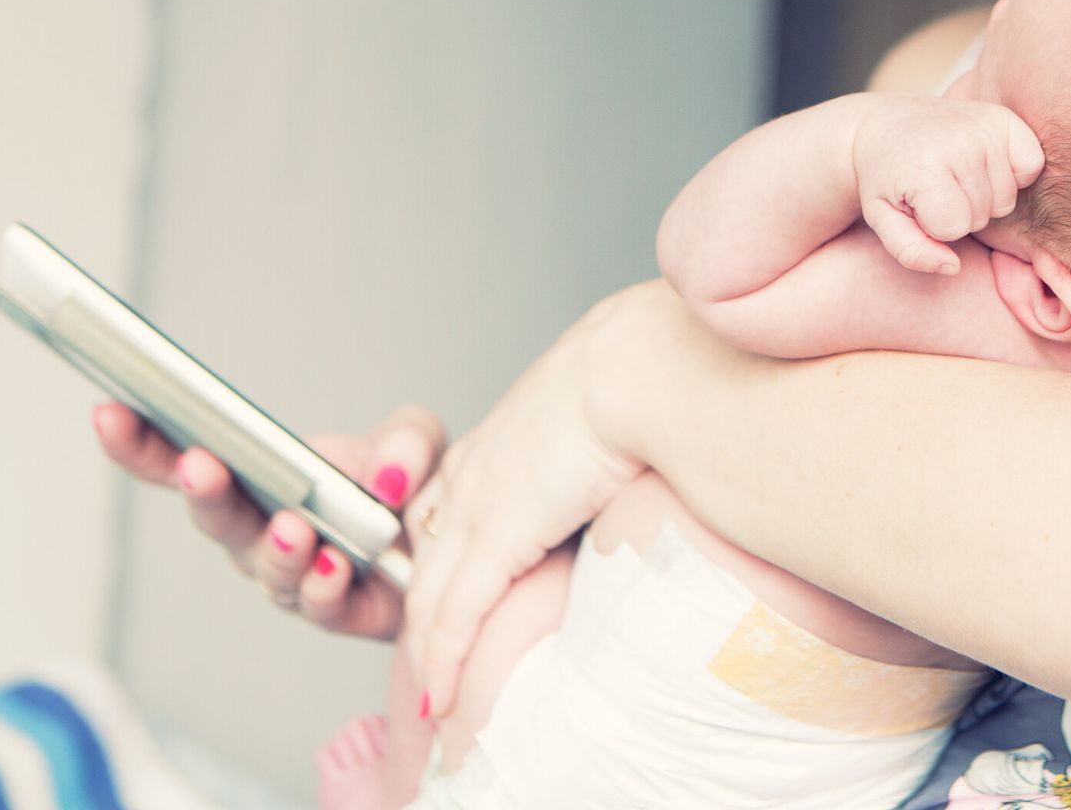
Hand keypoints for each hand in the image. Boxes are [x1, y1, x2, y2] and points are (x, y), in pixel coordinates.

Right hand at [92, 402, 442, 638]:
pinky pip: (319, 603)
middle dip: (204, 491)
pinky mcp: (334, 611)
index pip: (182, 460)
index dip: (140, 443)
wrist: (455, 550)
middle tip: (200, 465)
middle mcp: (260, 531)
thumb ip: (405, 438)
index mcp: (258, 478)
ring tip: (293, 528)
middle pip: (214, 516)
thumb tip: (388, 473)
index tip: (109, 412)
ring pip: (264, 567)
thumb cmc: (413, 490)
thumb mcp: (415, 441)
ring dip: (275, 547)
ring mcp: (291, 576)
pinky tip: (335, 567)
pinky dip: (325, 585)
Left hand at [403, 282, 655, 719]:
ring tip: (433, 703)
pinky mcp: (494, 535)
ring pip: (429, 596)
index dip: (443, 568)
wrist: (644, 368)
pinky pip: (453, 614)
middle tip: (431, 673)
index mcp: (499, 442)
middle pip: (426, 562)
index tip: (452, 609)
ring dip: (428, 655)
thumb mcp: (608, 425)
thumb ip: (599, 462)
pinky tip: (440, 697)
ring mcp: (476, 503)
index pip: (445, 515)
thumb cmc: (647, 384)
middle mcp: (472, 472)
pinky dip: (442, 661)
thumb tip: (633, 487)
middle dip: (423, 622)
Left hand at [851, 95, 1044, 273]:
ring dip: (984, 198)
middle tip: (937, 189)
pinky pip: (1032, 166)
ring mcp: (984, 127)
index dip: (935, 225)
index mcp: (923, 166)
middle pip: (981, 215)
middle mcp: (957, 141)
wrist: (887, 126)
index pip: (954, 227)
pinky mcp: (1004, 119)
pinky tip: (983, 165)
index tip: (918, 203)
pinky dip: (1014, 173)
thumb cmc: (887, 178)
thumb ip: (911, 251)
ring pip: (1006, 199)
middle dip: (960, 213)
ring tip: (956, 177)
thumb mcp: (882, 218)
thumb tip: (953, 267)